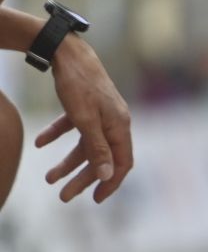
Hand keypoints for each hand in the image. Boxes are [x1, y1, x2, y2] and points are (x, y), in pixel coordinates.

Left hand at [35, 33, 133, 201]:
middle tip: (63, 196)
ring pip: (86, 145)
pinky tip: (41, 143)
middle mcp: (114, 122)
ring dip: (68, 163)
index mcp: (120, 127)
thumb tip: (108, 175)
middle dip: (82, 178)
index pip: (122, 163)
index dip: (111, 183)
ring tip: (49, 178)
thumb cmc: (79, 85)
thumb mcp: (86, 119)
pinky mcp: (86, 105)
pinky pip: (74, 127)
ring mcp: (101, 114)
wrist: (67, 51)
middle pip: (102, 158)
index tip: (96, 200)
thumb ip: (97, 148)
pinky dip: (58, 136)